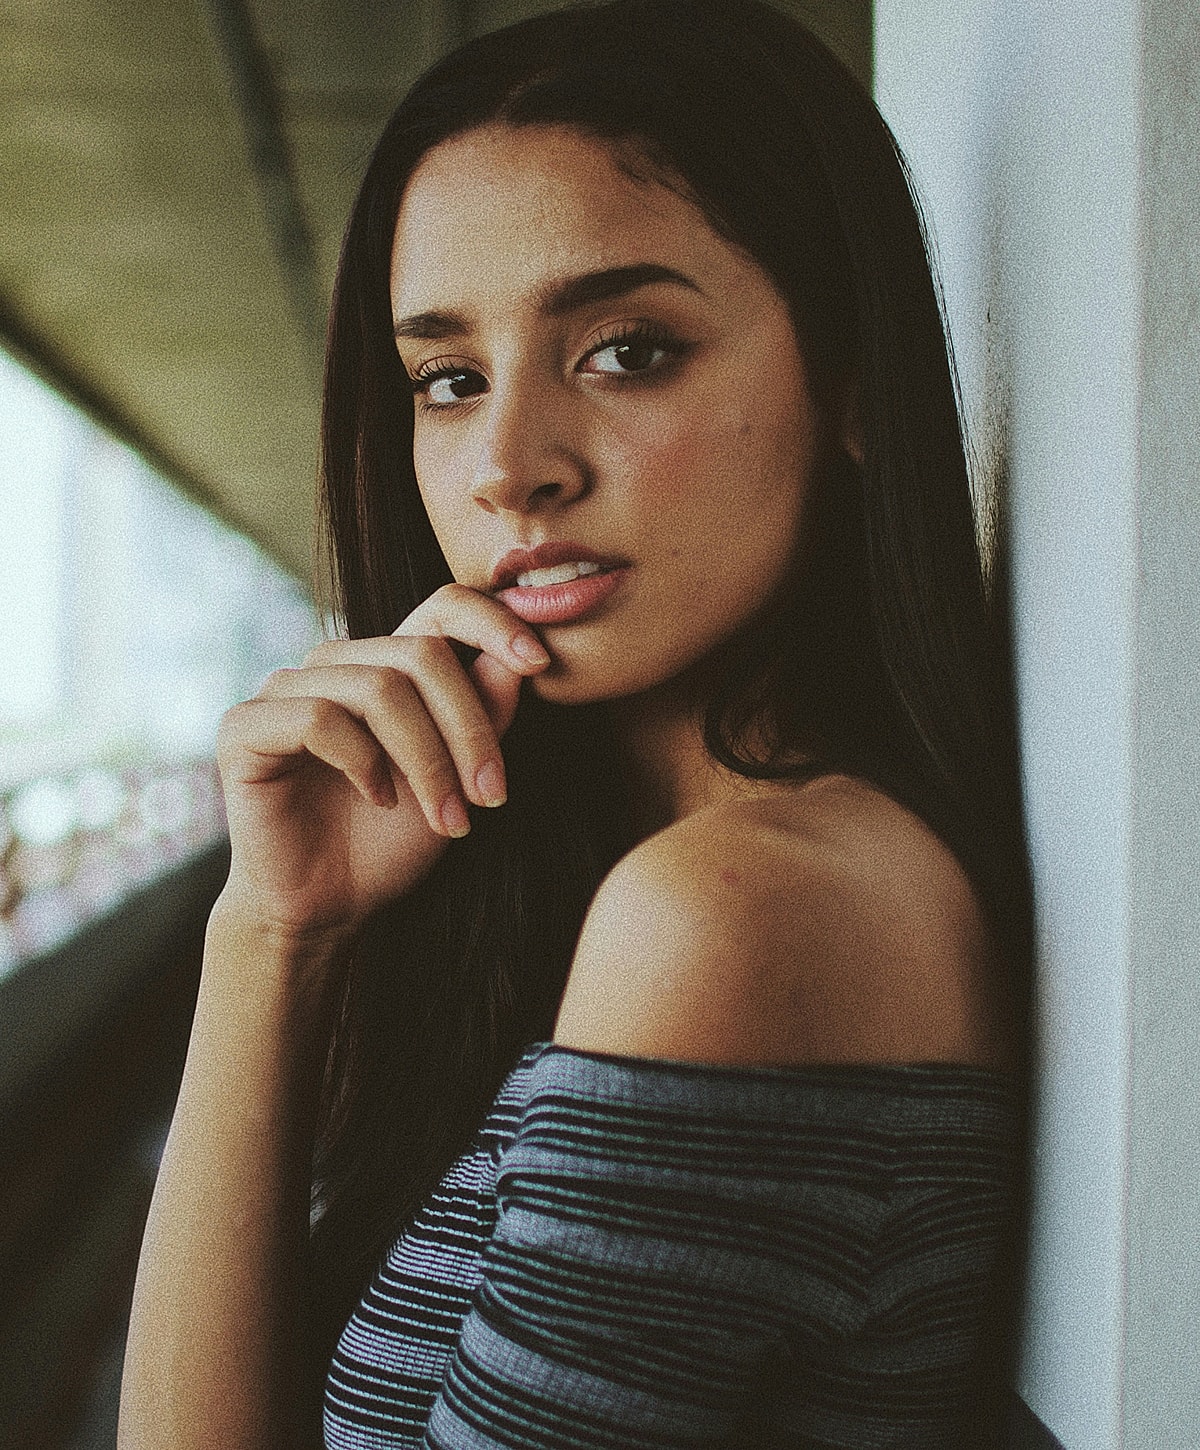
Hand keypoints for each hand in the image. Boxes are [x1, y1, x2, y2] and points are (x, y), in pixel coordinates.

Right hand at [213, 583, 550, 941]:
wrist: (330, 908)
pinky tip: (378, 800)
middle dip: (468, 729)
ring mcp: (285, 690)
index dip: (493, 623)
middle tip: (491, 796)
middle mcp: (335, 664)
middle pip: (420, 655)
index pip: (441, 607)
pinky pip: (320, 717)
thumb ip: (486, 715)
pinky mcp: (245, 727)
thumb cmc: (393, 841)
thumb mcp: (460, 776)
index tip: (540, 663)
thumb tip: (519, 659)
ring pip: (378, 688)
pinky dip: (363, 762)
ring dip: (427, 760)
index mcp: (386, 664)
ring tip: (448, 818)